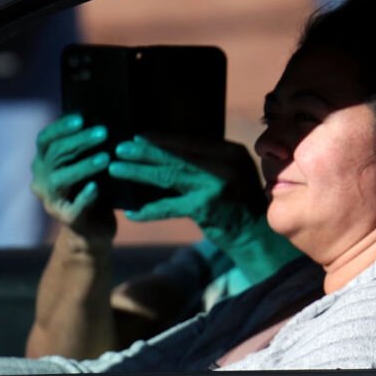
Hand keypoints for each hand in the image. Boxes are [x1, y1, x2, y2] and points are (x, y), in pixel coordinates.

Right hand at [31, 114, 114, 238]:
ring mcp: (51, 201)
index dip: (60, 127)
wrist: (95, 227)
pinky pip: (74, 208)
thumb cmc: (94, 185)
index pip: (45, 140)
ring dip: (83, 166)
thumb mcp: (87, 161)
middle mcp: (41, 180)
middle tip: (104, 132)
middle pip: (55, 156)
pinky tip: (96, 187)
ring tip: (105, 157)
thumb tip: (101, 118)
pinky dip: (85, 197)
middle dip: (80, 142)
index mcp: (44, 163)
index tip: (81, 118)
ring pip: (60, 179)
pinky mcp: (67, 220)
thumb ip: (87, 144)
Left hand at [109, 136, 266, 228]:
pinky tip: (132, 213)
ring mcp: (216, 184)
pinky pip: (169, 207)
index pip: (190, 141)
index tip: (139, 137)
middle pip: (176, 155)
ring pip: (169, 175)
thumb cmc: (242, 208)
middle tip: (119, 147)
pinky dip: (149, 210)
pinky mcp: (206, 206)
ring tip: (115, 169)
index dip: (162, 140)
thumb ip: (209, 164)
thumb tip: (171, 154)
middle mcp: (225, 163)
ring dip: (139, 172)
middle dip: (145, 151)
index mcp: (231, 152)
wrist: (259, 238)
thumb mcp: (232, 177)